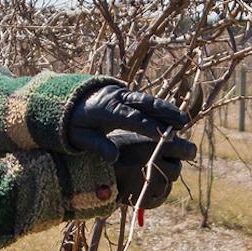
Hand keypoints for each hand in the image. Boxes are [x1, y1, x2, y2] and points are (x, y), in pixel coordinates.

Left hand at [68, 84, 189, 158]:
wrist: (68, 100)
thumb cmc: (74, 124)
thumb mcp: (79, 137)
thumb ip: (97, 146)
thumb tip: (114, 158)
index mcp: (105, 109)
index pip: (130, 118)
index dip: (148, 126)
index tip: (164, 135)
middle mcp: (116, 98)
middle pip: (144, 104)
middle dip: (164, 113)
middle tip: (182, 123)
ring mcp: (122, 93)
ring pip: (147, 99)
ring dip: (166, 109)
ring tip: (183, 120)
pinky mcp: (126, 92)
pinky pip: (145, 99)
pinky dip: (159, 106)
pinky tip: (172, 116)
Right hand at [108, 130, 196, 208]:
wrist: (90, 169)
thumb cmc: (110, 147)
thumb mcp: (132, 133)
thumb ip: (154, 135)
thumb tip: (177, 137)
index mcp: (154, 145)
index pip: (186, 149)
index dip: (187, 150)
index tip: (186, 151)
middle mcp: (154, 164)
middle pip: (177, 168)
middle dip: (171, 165)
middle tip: (160, 161)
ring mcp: (150, 183)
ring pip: (168, 183)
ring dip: (162, 178)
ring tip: (147, 172)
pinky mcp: (144, 198)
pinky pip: (159, 196)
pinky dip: (156, 192)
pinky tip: (146, 185)